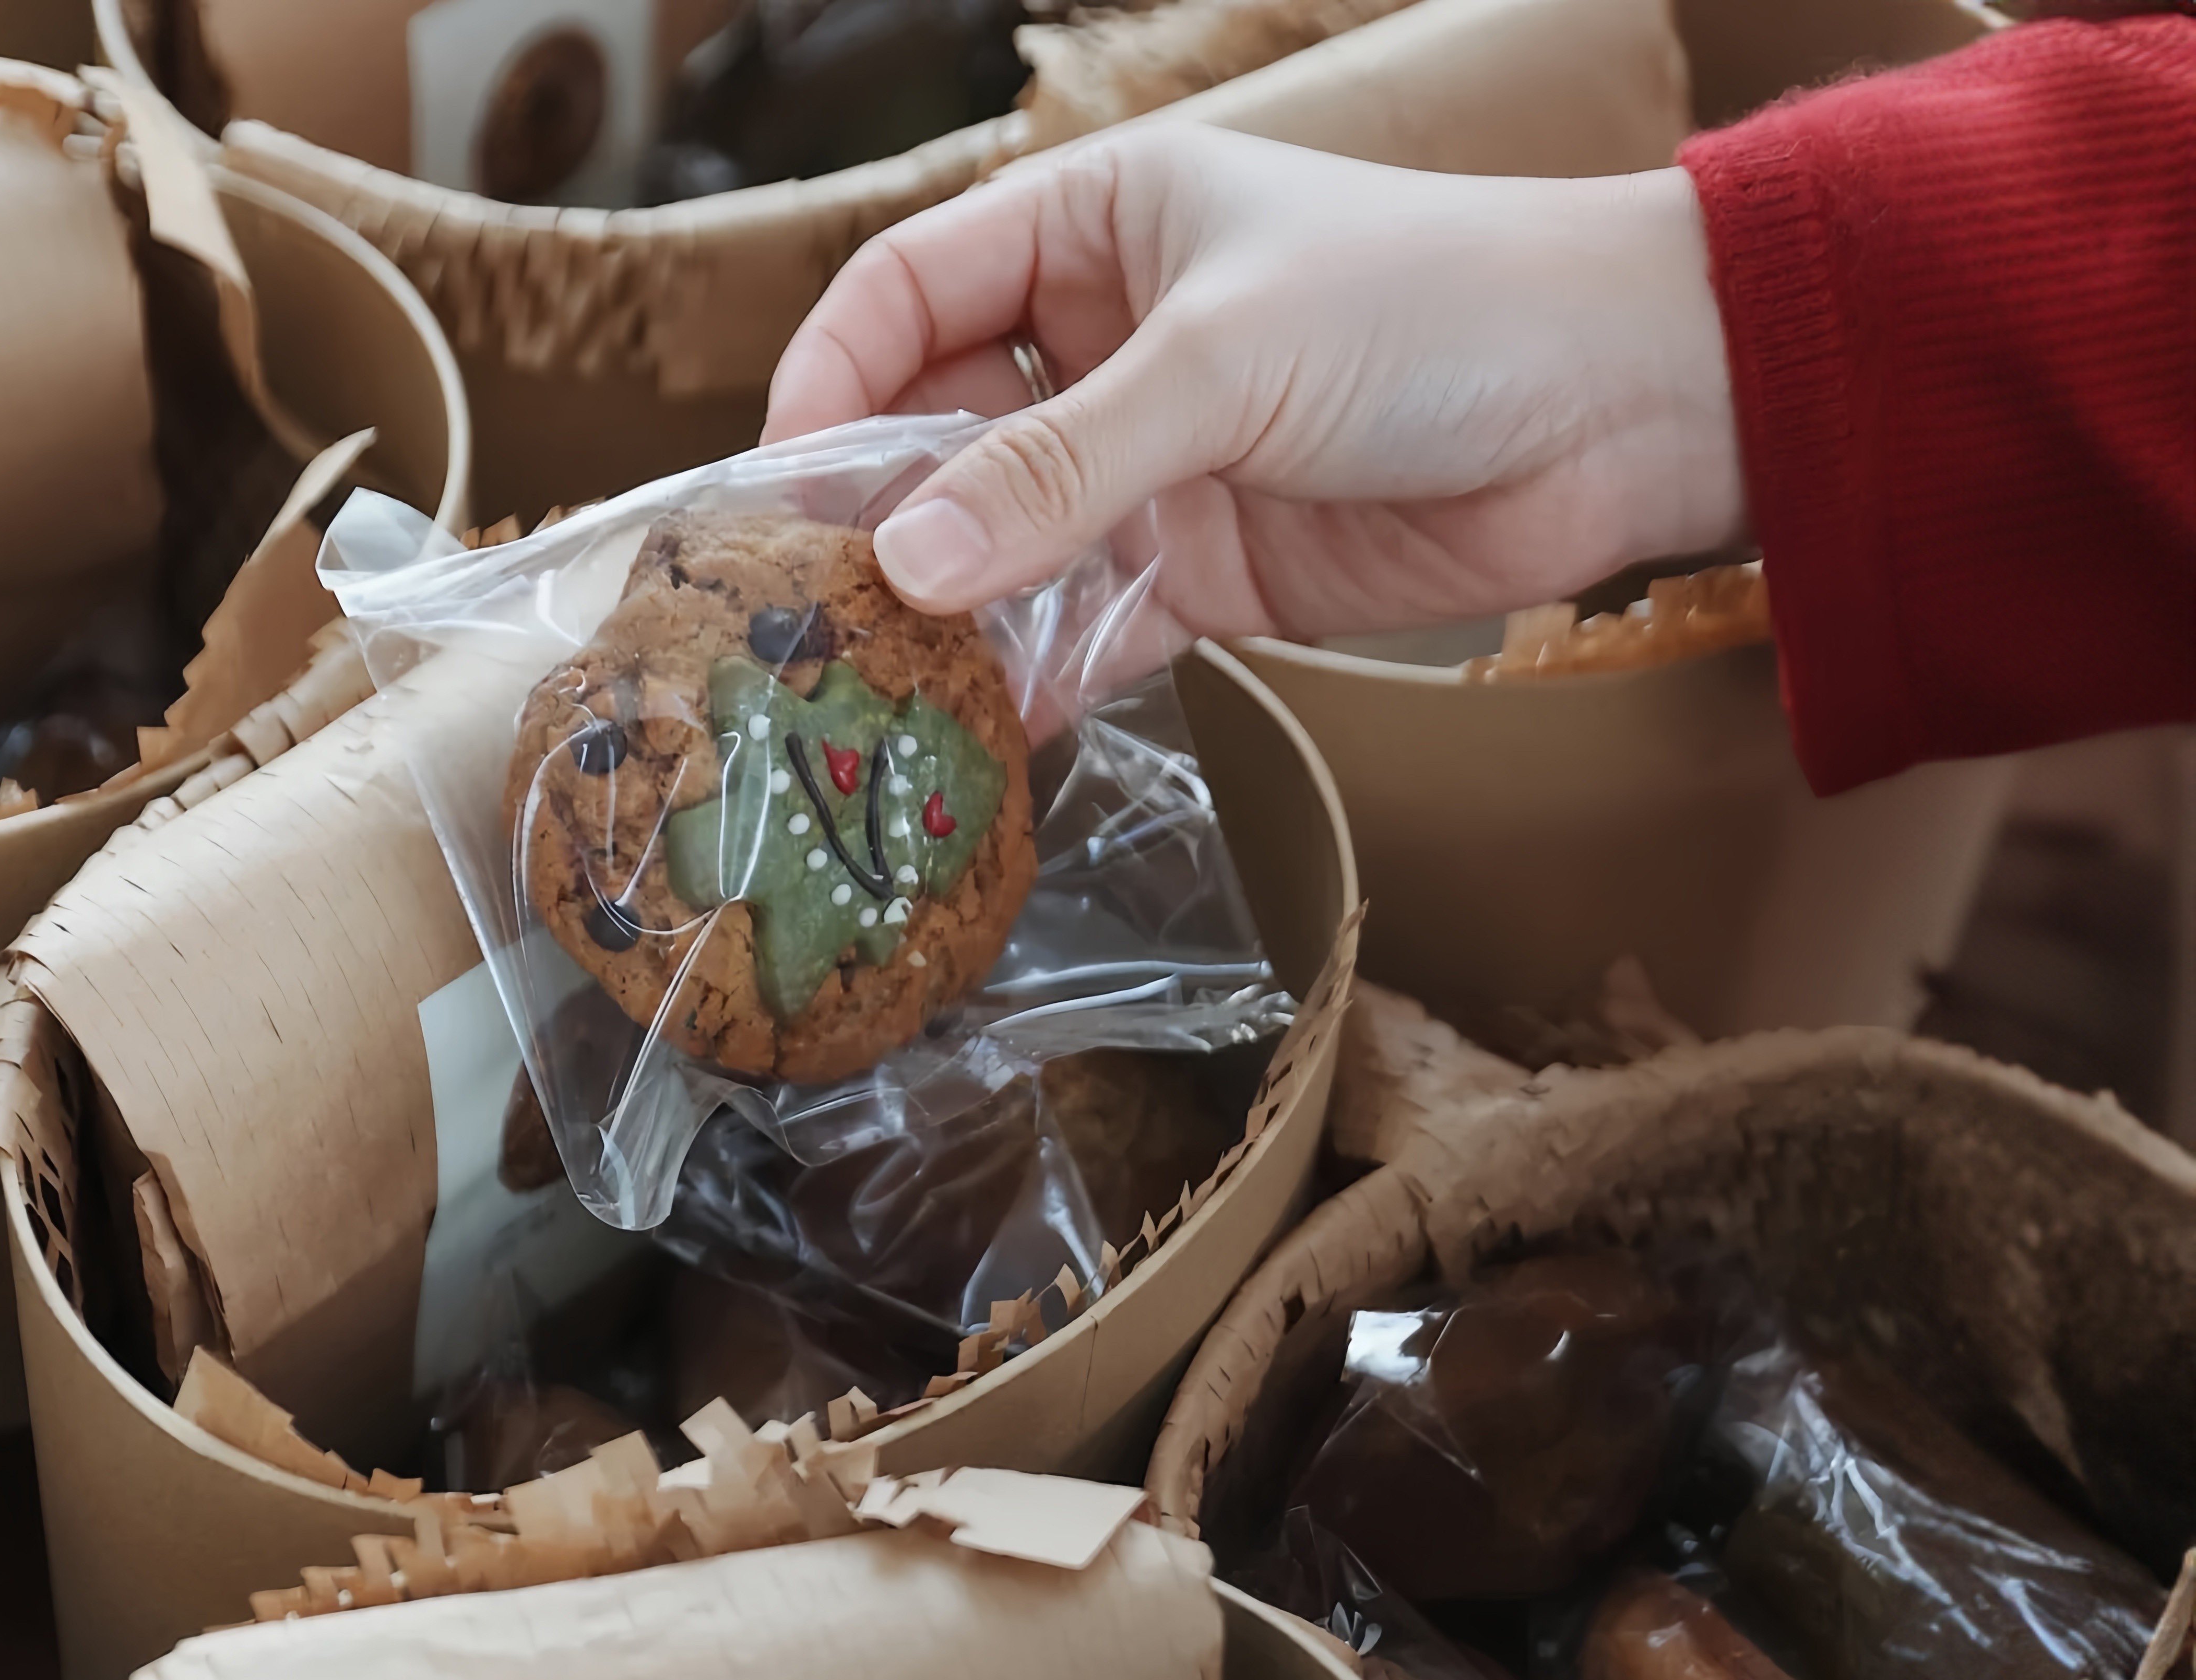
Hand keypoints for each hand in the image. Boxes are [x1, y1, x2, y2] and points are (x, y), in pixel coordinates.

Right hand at [764, 125, 1745, 640]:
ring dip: (944, 619)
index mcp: (1094, 230)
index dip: (831, 380)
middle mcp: (1100, 345)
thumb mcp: (1220, 362)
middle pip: (935, 432)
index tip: (777, 488)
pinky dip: (1031, 684)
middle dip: (876, 522)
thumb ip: (1057, 466)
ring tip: (869, 698)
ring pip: (1000, 546)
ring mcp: (1143, 468)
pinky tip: (976, 739)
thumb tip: (904, 562)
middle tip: (809, 618)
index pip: (909, 292)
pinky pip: (1078, 633)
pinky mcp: (1194, 574)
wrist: (1611, 411)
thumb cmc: (1432, 310)